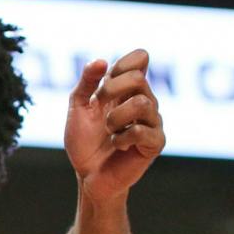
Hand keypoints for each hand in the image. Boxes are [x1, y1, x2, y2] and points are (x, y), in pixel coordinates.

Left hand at [64, 49, 165, 202]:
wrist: (87, 174)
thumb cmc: (84, 141)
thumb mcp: (78, 108)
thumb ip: (86, 83)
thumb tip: (101, 60)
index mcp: (126, 89)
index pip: (139, 59)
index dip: (122, 63)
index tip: (103, 82)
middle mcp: (143, 101)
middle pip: (139, 78)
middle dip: (111, 89)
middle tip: (98, 104)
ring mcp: (152, 122)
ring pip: (141, 103)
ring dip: (115, 117)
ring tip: (109, 130)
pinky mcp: (155, 143)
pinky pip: (142, 131)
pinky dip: (122, 137)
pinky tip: (118, 144)